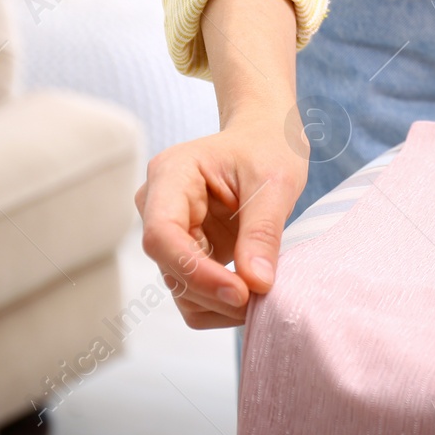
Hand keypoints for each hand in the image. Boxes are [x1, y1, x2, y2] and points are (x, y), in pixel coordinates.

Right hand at [136, 0, 304, 328]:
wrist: (270, 132)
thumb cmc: (271, 143)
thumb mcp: (276, 181)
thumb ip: (265, 230)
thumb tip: (259, 285)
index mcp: (170, 177)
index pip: (164, 238)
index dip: (198, 272)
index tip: (241, 291)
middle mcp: (157, 204)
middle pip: (169, 269)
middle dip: (214, 292)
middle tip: (261, 298)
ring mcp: (168, 229)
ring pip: (178, 288)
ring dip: (218, 302)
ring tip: (261, 288)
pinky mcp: (184, 249)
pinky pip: (192, 292)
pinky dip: (219, 301)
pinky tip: (250, 285)